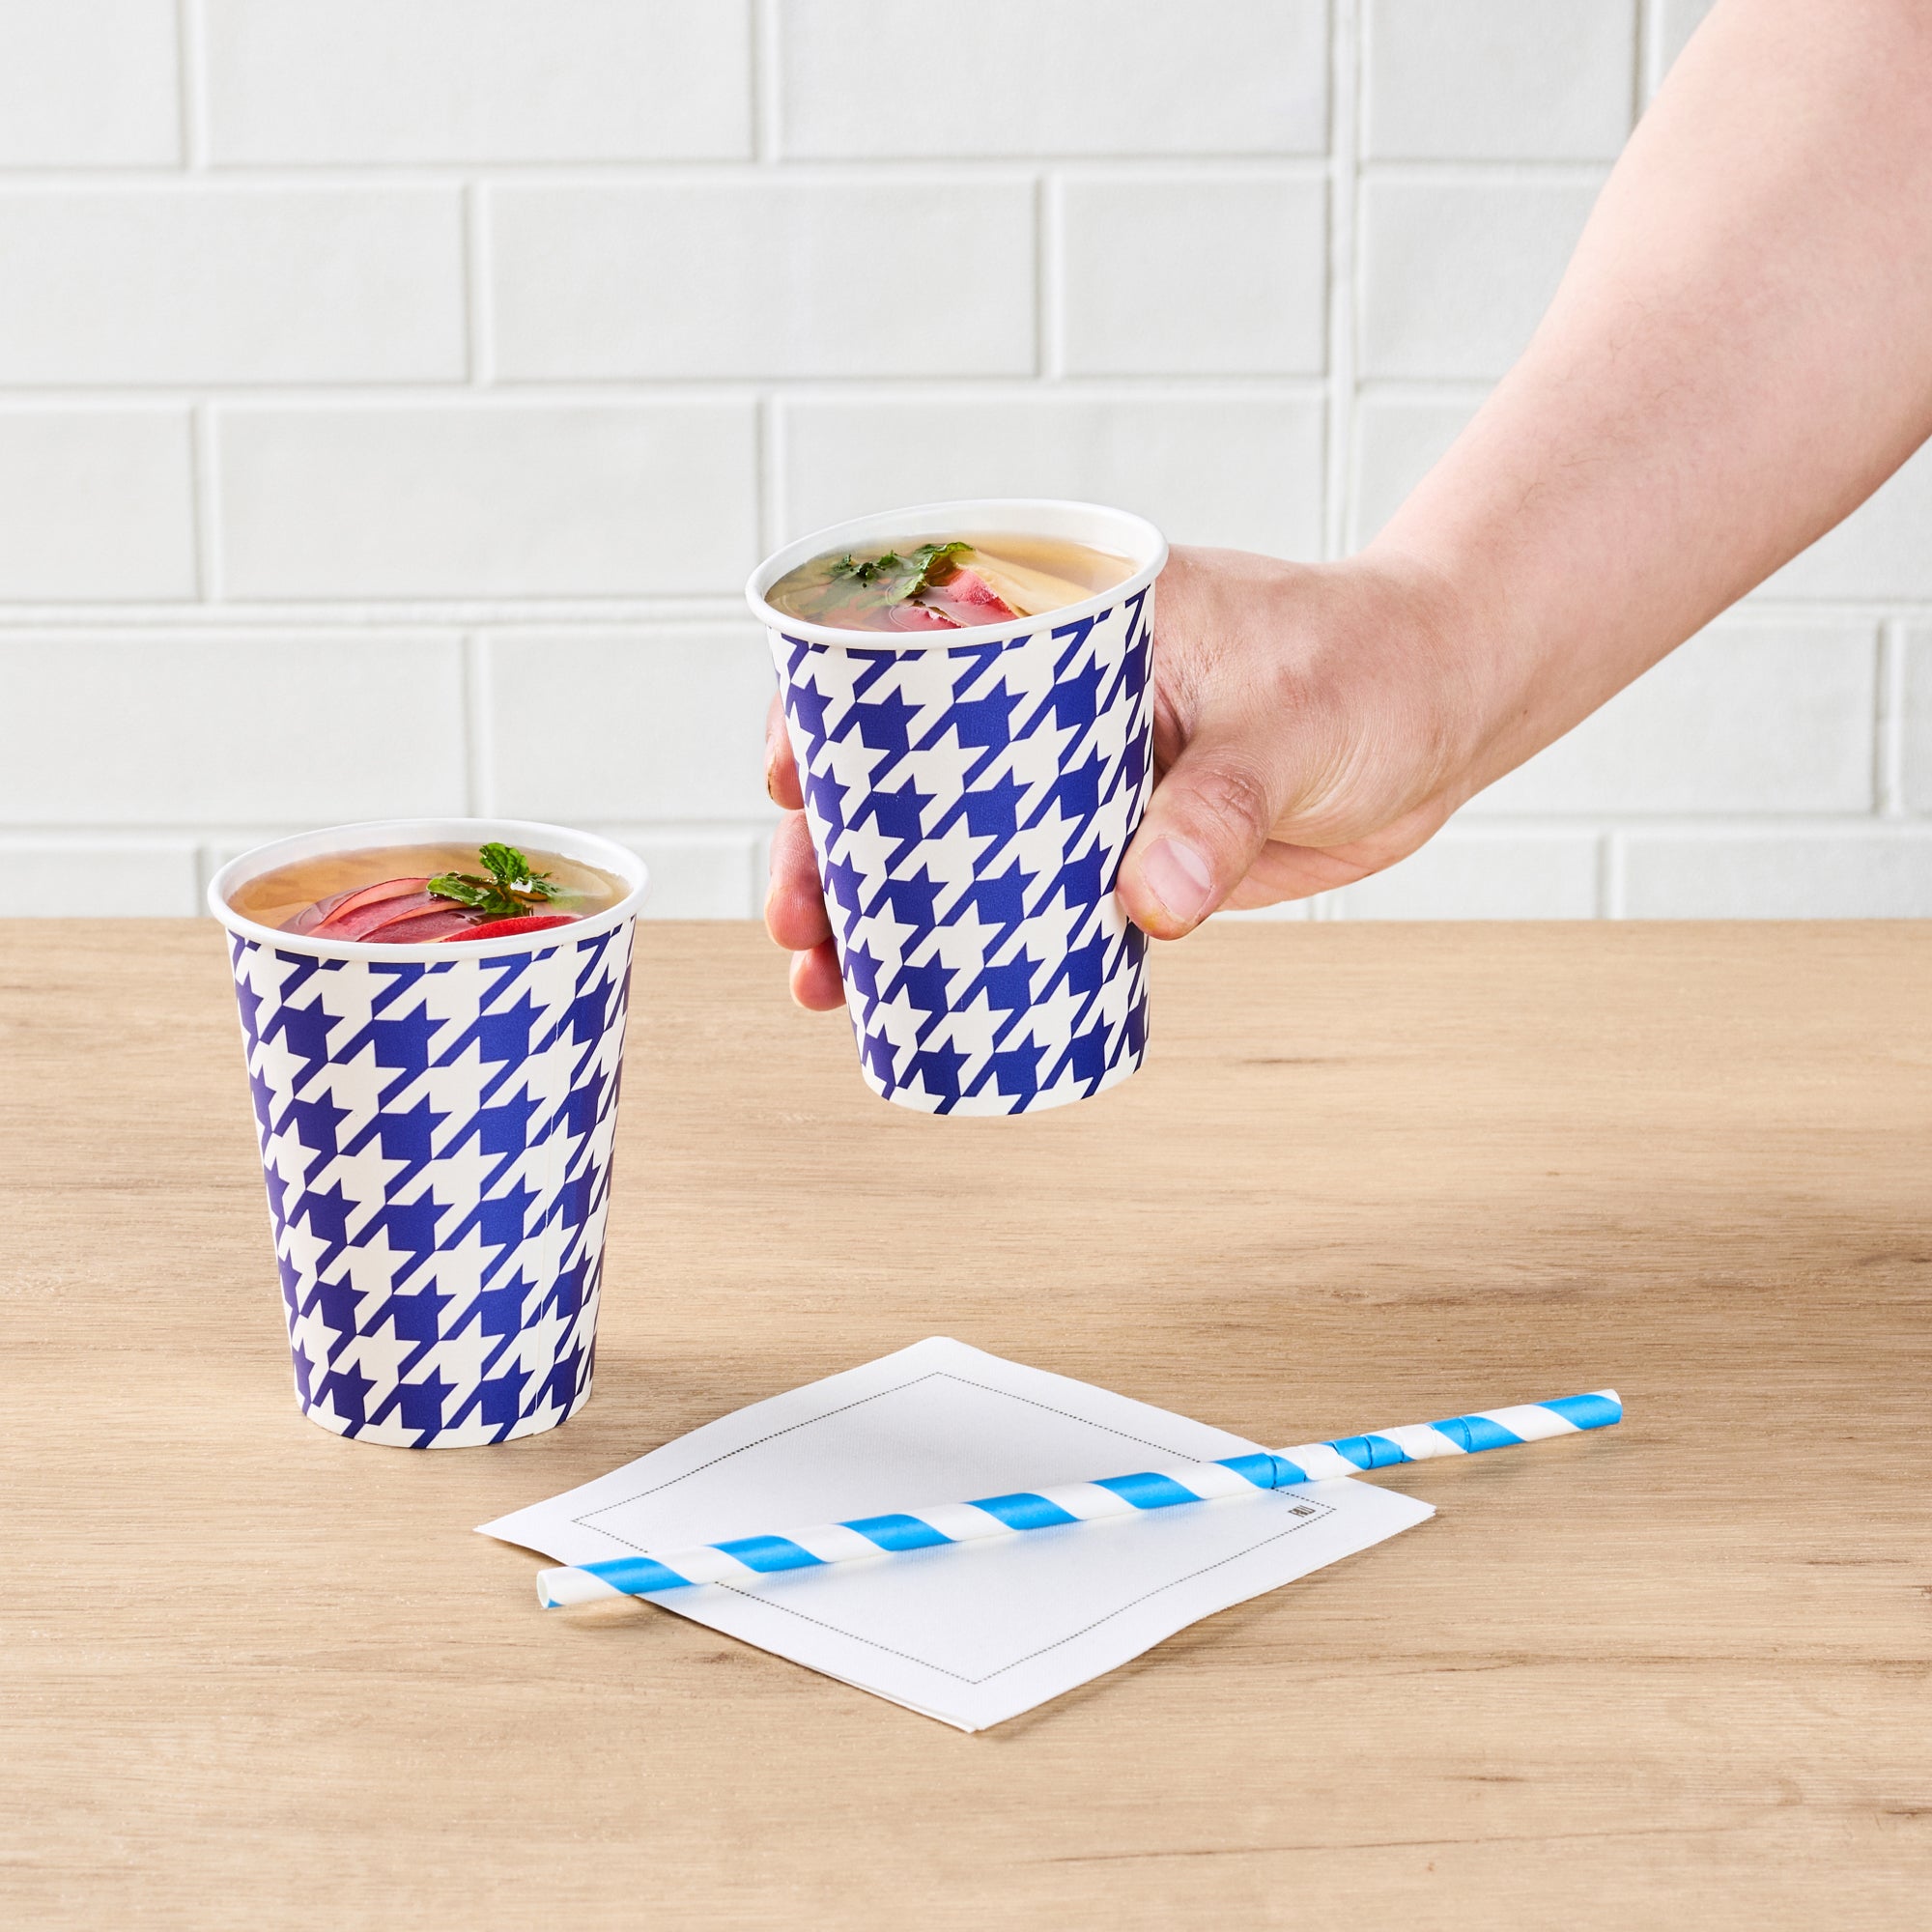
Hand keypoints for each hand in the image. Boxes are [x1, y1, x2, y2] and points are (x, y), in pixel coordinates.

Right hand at [763, 545, 1491, 1008]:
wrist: (1447, 710)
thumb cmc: (1372, 667)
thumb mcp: (1292, 724)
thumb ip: (1220, 808)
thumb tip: (1146, 907)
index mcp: (1072, 622)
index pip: (913, 652)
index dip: (829, 715)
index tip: (784, 778)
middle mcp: (1054, 695)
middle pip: (906, 766)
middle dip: (833, 844)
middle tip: (798, 924)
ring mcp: (1079, 775)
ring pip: (951, 840)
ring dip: (883, 907)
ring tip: (828, 983)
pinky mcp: (1119, 843)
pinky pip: (1020, 892)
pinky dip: (969, 940)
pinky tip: (919, 995)